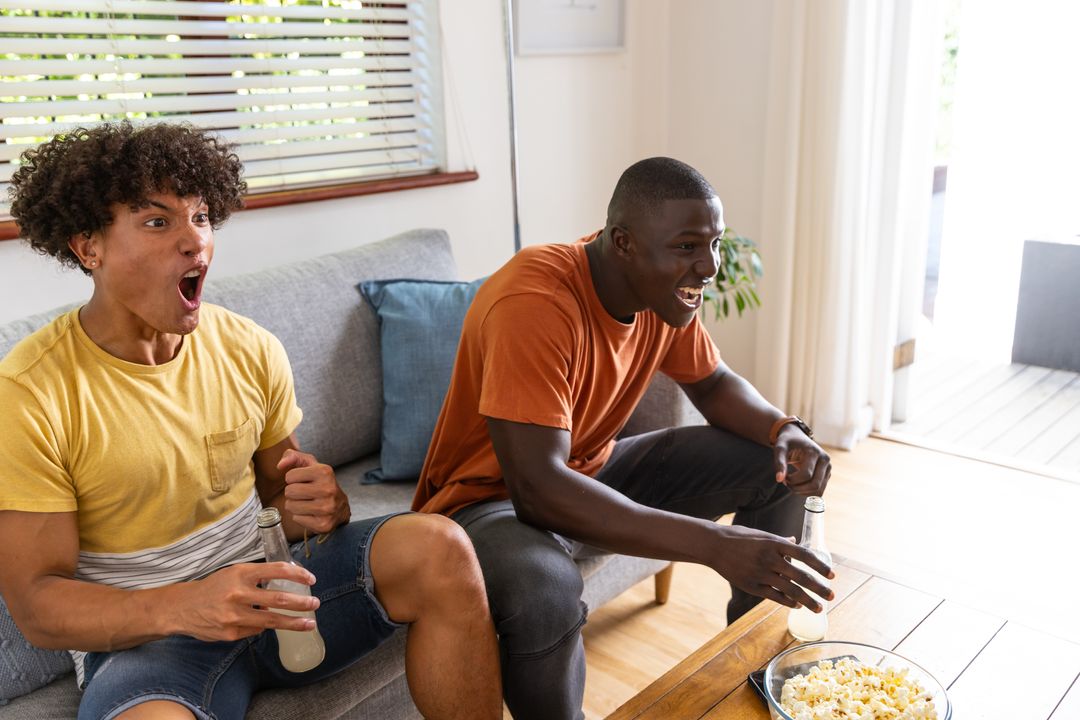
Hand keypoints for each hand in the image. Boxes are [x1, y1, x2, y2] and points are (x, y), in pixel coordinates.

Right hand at [178, 562, 319, 641]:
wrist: (182, 608)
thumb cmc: (213, 588)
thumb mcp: (233, 574)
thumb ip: (257, 578)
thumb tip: (284, 586)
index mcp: (240, 574)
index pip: (276, 570)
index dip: (297, 574)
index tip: (311, 579)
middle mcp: (238, 594)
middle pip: (278, 598)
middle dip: (301, 602)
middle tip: (315, 603)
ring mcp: (234, 615)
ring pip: (272, 620)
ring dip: (294, 622)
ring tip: (310, 623)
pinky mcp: (231, 633)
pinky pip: (256, 630)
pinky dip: (263, 626)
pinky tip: (263, 623)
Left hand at [277, 449, 350, 532]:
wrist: (341, 507)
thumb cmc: (320, 483)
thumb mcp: (310, 465)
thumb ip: (292, 457)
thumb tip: (279, 465)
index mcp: (324, 472)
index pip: (289, 476)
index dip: (293, 479)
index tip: (304, 481)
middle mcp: (328, 489)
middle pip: (289, 492)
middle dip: (293, 493)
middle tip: (304, 493)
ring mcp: (326, 508)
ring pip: (290, 506)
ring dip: (295, 505)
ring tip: (307, 503)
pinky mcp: (323, 524)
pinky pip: (296, 519)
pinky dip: (300, 517)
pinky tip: (311, 513)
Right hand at [710, 526, 834, 611]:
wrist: (714, 546)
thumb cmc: (739, 538)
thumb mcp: (762, 535)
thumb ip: (781, 541)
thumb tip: (795, 542)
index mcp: (774, 543)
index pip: (804, 555)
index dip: (820, 566)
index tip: (832, 575)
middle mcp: (770, 559)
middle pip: (801, 577)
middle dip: (819, 588)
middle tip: (831, 595)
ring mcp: (761, 574)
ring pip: (791, 591)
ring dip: (808, 601)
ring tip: (819, 608)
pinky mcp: (752, 586)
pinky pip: (775, 597)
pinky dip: (789, 602)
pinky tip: (797, 605)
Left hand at [773, 426, 830, 495]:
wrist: (796, 437)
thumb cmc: (787, 442)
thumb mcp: (780, 448)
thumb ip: (779, 463)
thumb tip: (779, 480)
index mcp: (815, 452)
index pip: (806, 474)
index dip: (792, 480)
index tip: (783, 477)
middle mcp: (825, 460)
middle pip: (815, 484)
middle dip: (798, 488)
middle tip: (786, 483)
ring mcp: (828, 468)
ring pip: (818, 490)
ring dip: (802, 492)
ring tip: (791, 484)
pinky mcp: (827, 474)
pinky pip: (819, 491)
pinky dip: (807, 493)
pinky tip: (798, 486)